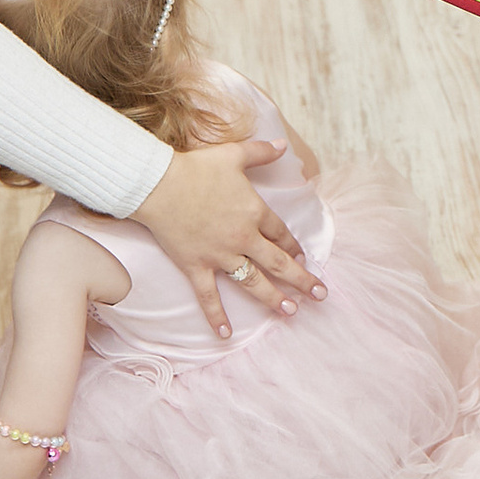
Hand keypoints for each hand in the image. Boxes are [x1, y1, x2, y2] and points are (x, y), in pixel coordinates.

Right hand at [136, 140, 321, 336]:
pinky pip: (209, 297)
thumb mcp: (234, 154)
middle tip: (320, 295)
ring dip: (273, 298)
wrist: (159, 184)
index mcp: (255, 212)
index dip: (294, 247)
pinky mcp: (196, 266)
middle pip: (278, 263)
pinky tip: (225, 334)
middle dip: (302, 280)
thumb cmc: (197, 168)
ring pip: (253, 282)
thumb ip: (262, 151)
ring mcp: (220, 255)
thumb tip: (283, 144)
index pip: (282, 234)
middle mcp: (242, 237)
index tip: (303, 258)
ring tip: (290, 312)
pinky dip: (216, 316)